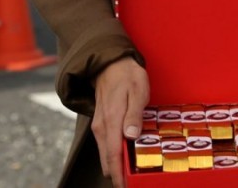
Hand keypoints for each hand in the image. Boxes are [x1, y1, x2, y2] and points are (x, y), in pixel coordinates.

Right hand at [91, 57, 149, 186]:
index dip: (119, 175)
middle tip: (133, 181)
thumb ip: (135, 114)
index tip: (127, 186)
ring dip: (116, 165)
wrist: (110, 62)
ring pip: (105, 154)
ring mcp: (99, 126)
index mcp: (111, 121)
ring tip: (132, 172)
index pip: (113, 156)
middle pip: (107, 161)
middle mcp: (101, 128)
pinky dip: (113, 154)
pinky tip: (126, 155)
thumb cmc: (128, 76)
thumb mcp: (138, 90)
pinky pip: (106, 145)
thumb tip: (131, 137)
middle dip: (118, 174)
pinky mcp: (100, 123)